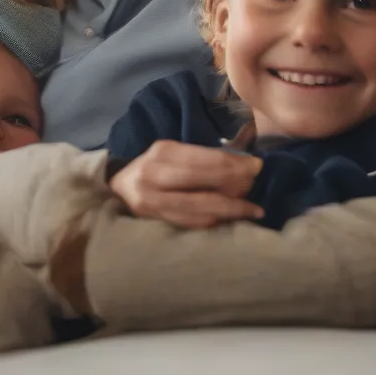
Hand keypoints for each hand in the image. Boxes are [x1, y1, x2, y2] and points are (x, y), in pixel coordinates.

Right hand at [109, 140, 264, 228]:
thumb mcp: (172, 153)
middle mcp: (155, 175)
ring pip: (201, 207)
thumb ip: (201, 158)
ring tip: (252, 208)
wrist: (117, 187)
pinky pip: (193, 222)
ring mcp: (153, 200)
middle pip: (205, 184)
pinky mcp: (155, 219)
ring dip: (231, 209)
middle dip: (236, 187)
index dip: (235, 165)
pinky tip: (230, 217)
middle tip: (256, 187)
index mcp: (162, 152)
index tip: (258, 166)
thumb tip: (242, 164)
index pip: (206, 160)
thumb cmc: (152, 167)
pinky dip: (215, 219)